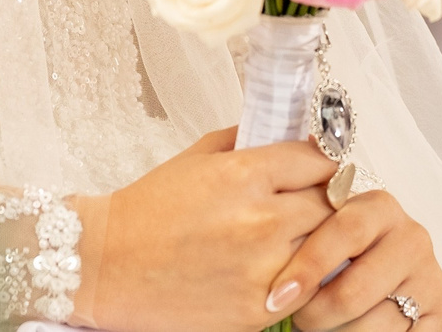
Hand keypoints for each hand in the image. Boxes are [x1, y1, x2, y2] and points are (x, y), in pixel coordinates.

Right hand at [75, 130, 349, 331]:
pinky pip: (306, 287)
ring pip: (325, 247)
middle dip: (323, 199)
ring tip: (294, 236)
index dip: (319, 162)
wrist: (110, 266)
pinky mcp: (260, 308)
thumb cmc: (147, 212)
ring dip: (315, 239)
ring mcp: (264, 268)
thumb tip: (288, 134)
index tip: (315, 168)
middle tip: (309, 202)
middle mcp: (261, 220)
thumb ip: (245, 141)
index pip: (318, 159)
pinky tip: (277, 267)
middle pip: (331, 203)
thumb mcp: (194, 158)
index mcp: (243, 174)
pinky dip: (300, 276)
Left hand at [263, 190, 441, 331]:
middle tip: (297, 320)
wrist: (369, 277)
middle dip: (318, 312)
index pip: (343, 231)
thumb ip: (293, 189)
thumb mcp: (306, 216)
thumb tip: (261, 143)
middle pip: (356, 287)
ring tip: (317, 326)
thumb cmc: (326, 249)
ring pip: (376, 321)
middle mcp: (410, 235)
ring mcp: (430, 274)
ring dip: (339, 331)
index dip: (307, 266)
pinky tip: (347, 331)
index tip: (277, 295)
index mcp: (377, 205)